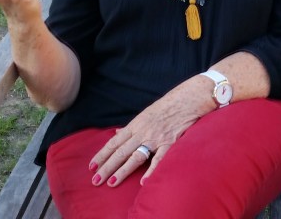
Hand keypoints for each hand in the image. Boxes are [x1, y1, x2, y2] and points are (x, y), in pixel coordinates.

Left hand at [88, 80, 209, 186]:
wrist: (189, 98)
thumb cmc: (168, 106)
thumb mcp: (146, 114)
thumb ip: (131, 127)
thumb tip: (116, 134)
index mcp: (136, 124)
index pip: (114, 142)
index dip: (102, 155)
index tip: (91, 166)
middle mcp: (143, 131)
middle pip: (121, 152)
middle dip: (107, 167)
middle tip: (96, 180)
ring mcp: (156, 137)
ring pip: (135, 156)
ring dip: (122, 171)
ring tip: (112, 183)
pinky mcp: (170, 142)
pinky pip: (159, 159)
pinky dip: (151, 171)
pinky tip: (142, 182)